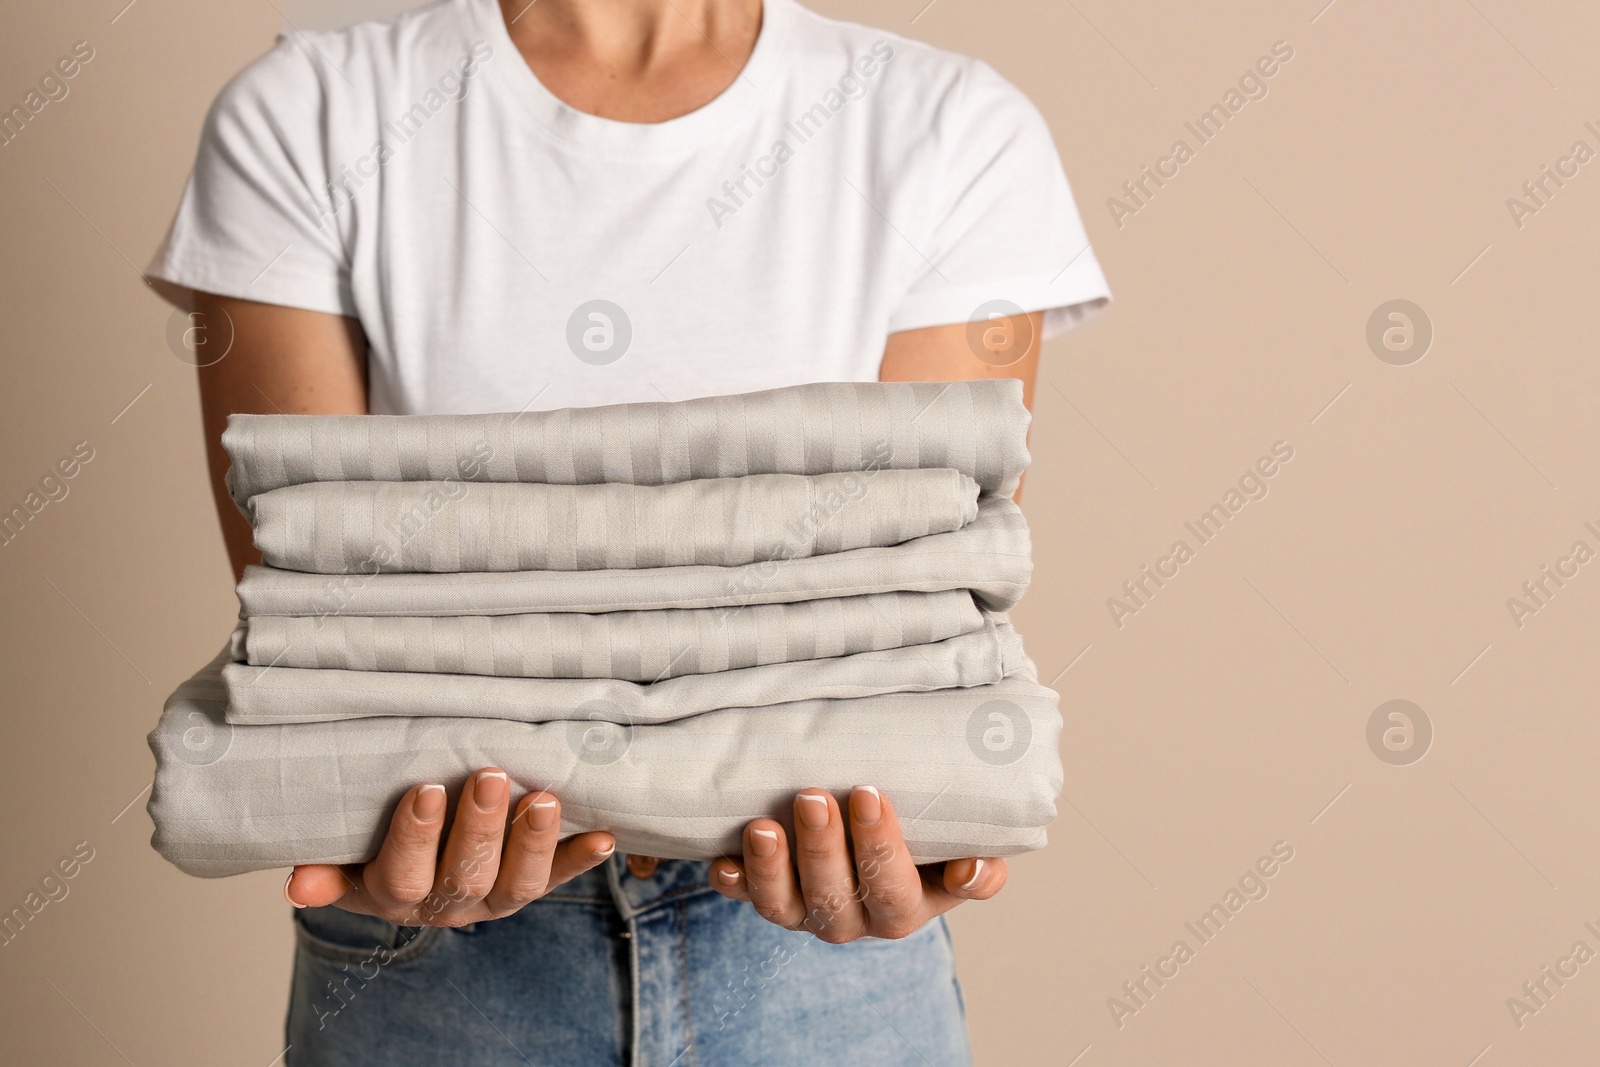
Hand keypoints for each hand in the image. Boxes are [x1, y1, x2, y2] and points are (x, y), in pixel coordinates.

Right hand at [282, 767, 615, 925]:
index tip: (425, 790)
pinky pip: (558, 877)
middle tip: (491, 776)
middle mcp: (446, 902)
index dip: (416, 836)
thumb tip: (296, 884)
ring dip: (533, 842)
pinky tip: (605, 836)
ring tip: (546, 800)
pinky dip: (582, 859)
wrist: (416, 869)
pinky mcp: (531, 884)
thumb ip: (327, 863)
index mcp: (394, 891)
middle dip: (480, 826)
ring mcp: (492, 897)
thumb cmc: (373, 842)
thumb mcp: (344, 853)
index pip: (402, 871)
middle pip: (465, 874)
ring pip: (517, 884)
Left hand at [708, 787, 1004, 941]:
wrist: (882, 846)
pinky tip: (720, 861)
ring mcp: (805, 912)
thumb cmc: (927, 840)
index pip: (892, 888)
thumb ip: (979, 863)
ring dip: (770, 868)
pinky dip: (732, 882)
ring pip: (783, 905)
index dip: (880, 847)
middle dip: (821, 847)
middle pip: (833, 895)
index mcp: (903, 908)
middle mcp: (852, 919)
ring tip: (761, 826)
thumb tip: (975, 868)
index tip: (870, 794)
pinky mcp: (769, 897)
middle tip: (813, 796)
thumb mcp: (957, 851)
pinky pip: (745, 898)